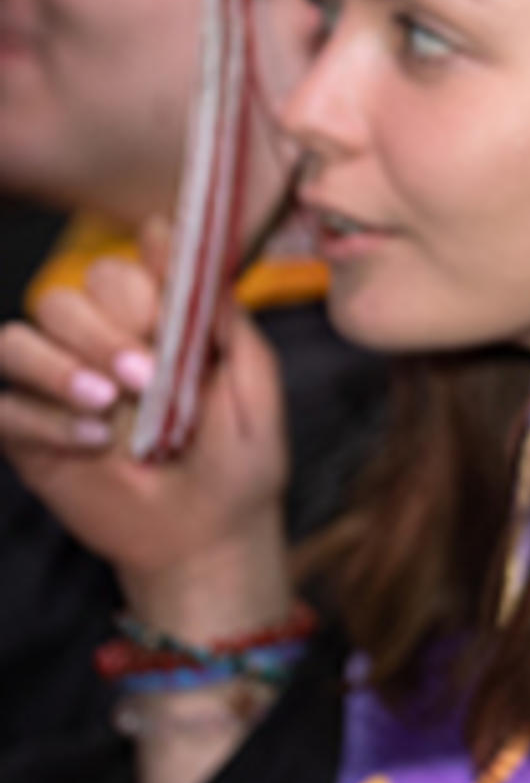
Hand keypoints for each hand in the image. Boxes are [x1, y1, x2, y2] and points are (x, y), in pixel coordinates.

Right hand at [0, 226, 292, 636]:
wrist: (211, 535)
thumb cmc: (241, 457)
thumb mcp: (252, 384)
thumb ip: (224, 318)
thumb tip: (185, 247)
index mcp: (153, 324)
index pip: (119, 272)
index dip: (136, 280)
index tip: (163, 305)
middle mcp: (98, 347)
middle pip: (62, 299)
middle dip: (100, 331)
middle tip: (146, 378)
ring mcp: (58, 390)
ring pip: (15, 341)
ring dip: (56, 366)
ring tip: (107, 403)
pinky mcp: (28, 438)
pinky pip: (2, 408)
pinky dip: (40, 419)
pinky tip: (91, 442)